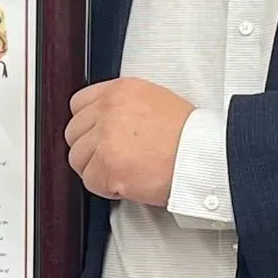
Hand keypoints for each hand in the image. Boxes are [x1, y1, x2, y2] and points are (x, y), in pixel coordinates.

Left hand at [66, 78, 192, 206]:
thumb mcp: (156, 101)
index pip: (78, 104)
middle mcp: (109, 109)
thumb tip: (102, 122)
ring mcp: (106, 136)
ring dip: (97, 170)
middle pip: (73, 133)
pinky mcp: (107, 164)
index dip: (87, 126)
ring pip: (78, 159)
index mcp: (121, 90)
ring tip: (125, 172)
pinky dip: (107, 188)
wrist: (204, 156)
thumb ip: (124, 107)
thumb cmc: (190, 135)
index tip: (97, 138)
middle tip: (112, 160)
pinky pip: (90, 181)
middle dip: (90, 150)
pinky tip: (129, 183)